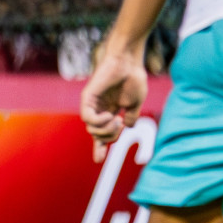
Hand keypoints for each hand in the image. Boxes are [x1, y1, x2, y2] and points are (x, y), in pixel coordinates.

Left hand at [80, 45, 146, 162]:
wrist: (129, 63)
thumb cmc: (133, 79)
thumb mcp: (135, 104)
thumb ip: (131, 117)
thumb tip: (128, 127)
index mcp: (109, 112)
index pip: (101, 133)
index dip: (100, 147)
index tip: (98, 160)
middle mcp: (99, 109)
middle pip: (96, 134)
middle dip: (109, 137)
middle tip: (120, 125)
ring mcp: (92, 104)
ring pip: (90, 129)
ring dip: (106, 130)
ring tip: (117, 120)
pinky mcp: (87, 97)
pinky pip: (87, 118)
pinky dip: (99, 121)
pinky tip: (110, 115)